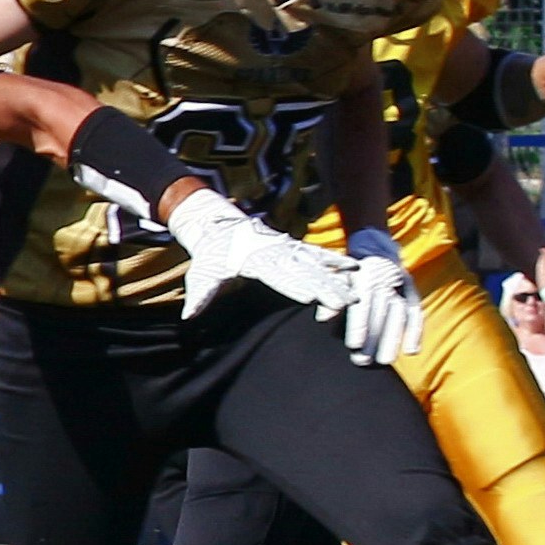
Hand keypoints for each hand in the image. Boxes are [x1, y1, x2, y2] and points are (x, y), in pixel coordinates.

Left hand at [162, 187, 357, 322]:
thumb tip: (189, 316)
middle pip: (303, 272)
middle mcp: (275, 253)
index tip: (311, 297)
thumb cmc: (210, 257)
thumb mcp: (201, 275)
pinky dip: (337, 261)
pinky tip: (356, 269)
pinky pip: (319, 255)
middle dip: (324, 287)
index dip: (294, 286)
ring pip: (316, 265)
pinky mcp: (294, 248)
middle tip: (344, 303)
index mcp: (255, 260)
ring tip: (355, 294)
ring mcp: (287, 249)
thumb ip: (199, 295)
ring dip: (336, 279)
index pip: (278, 276)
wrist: (218, 228)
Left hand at [338, 227, 426, 366]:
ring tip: (384, 361)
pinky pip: (416, 313)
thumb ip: (332, 296)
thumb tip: (322, 317)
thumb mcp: (337, 277)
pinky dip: (416, 332)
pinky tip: (411, 352)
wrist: (375, 250)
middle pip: (382, 312)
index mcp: (365, 275)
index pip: (363, 303)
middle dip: (374, 338)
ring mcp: (401, 287)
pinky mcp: (412, 293)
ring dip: (393, 340)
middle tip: (363, 360)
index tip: (354, 345)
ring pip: (400, 315)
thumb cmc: (349, 270)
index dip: (359, 324)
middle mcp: (386, 280)